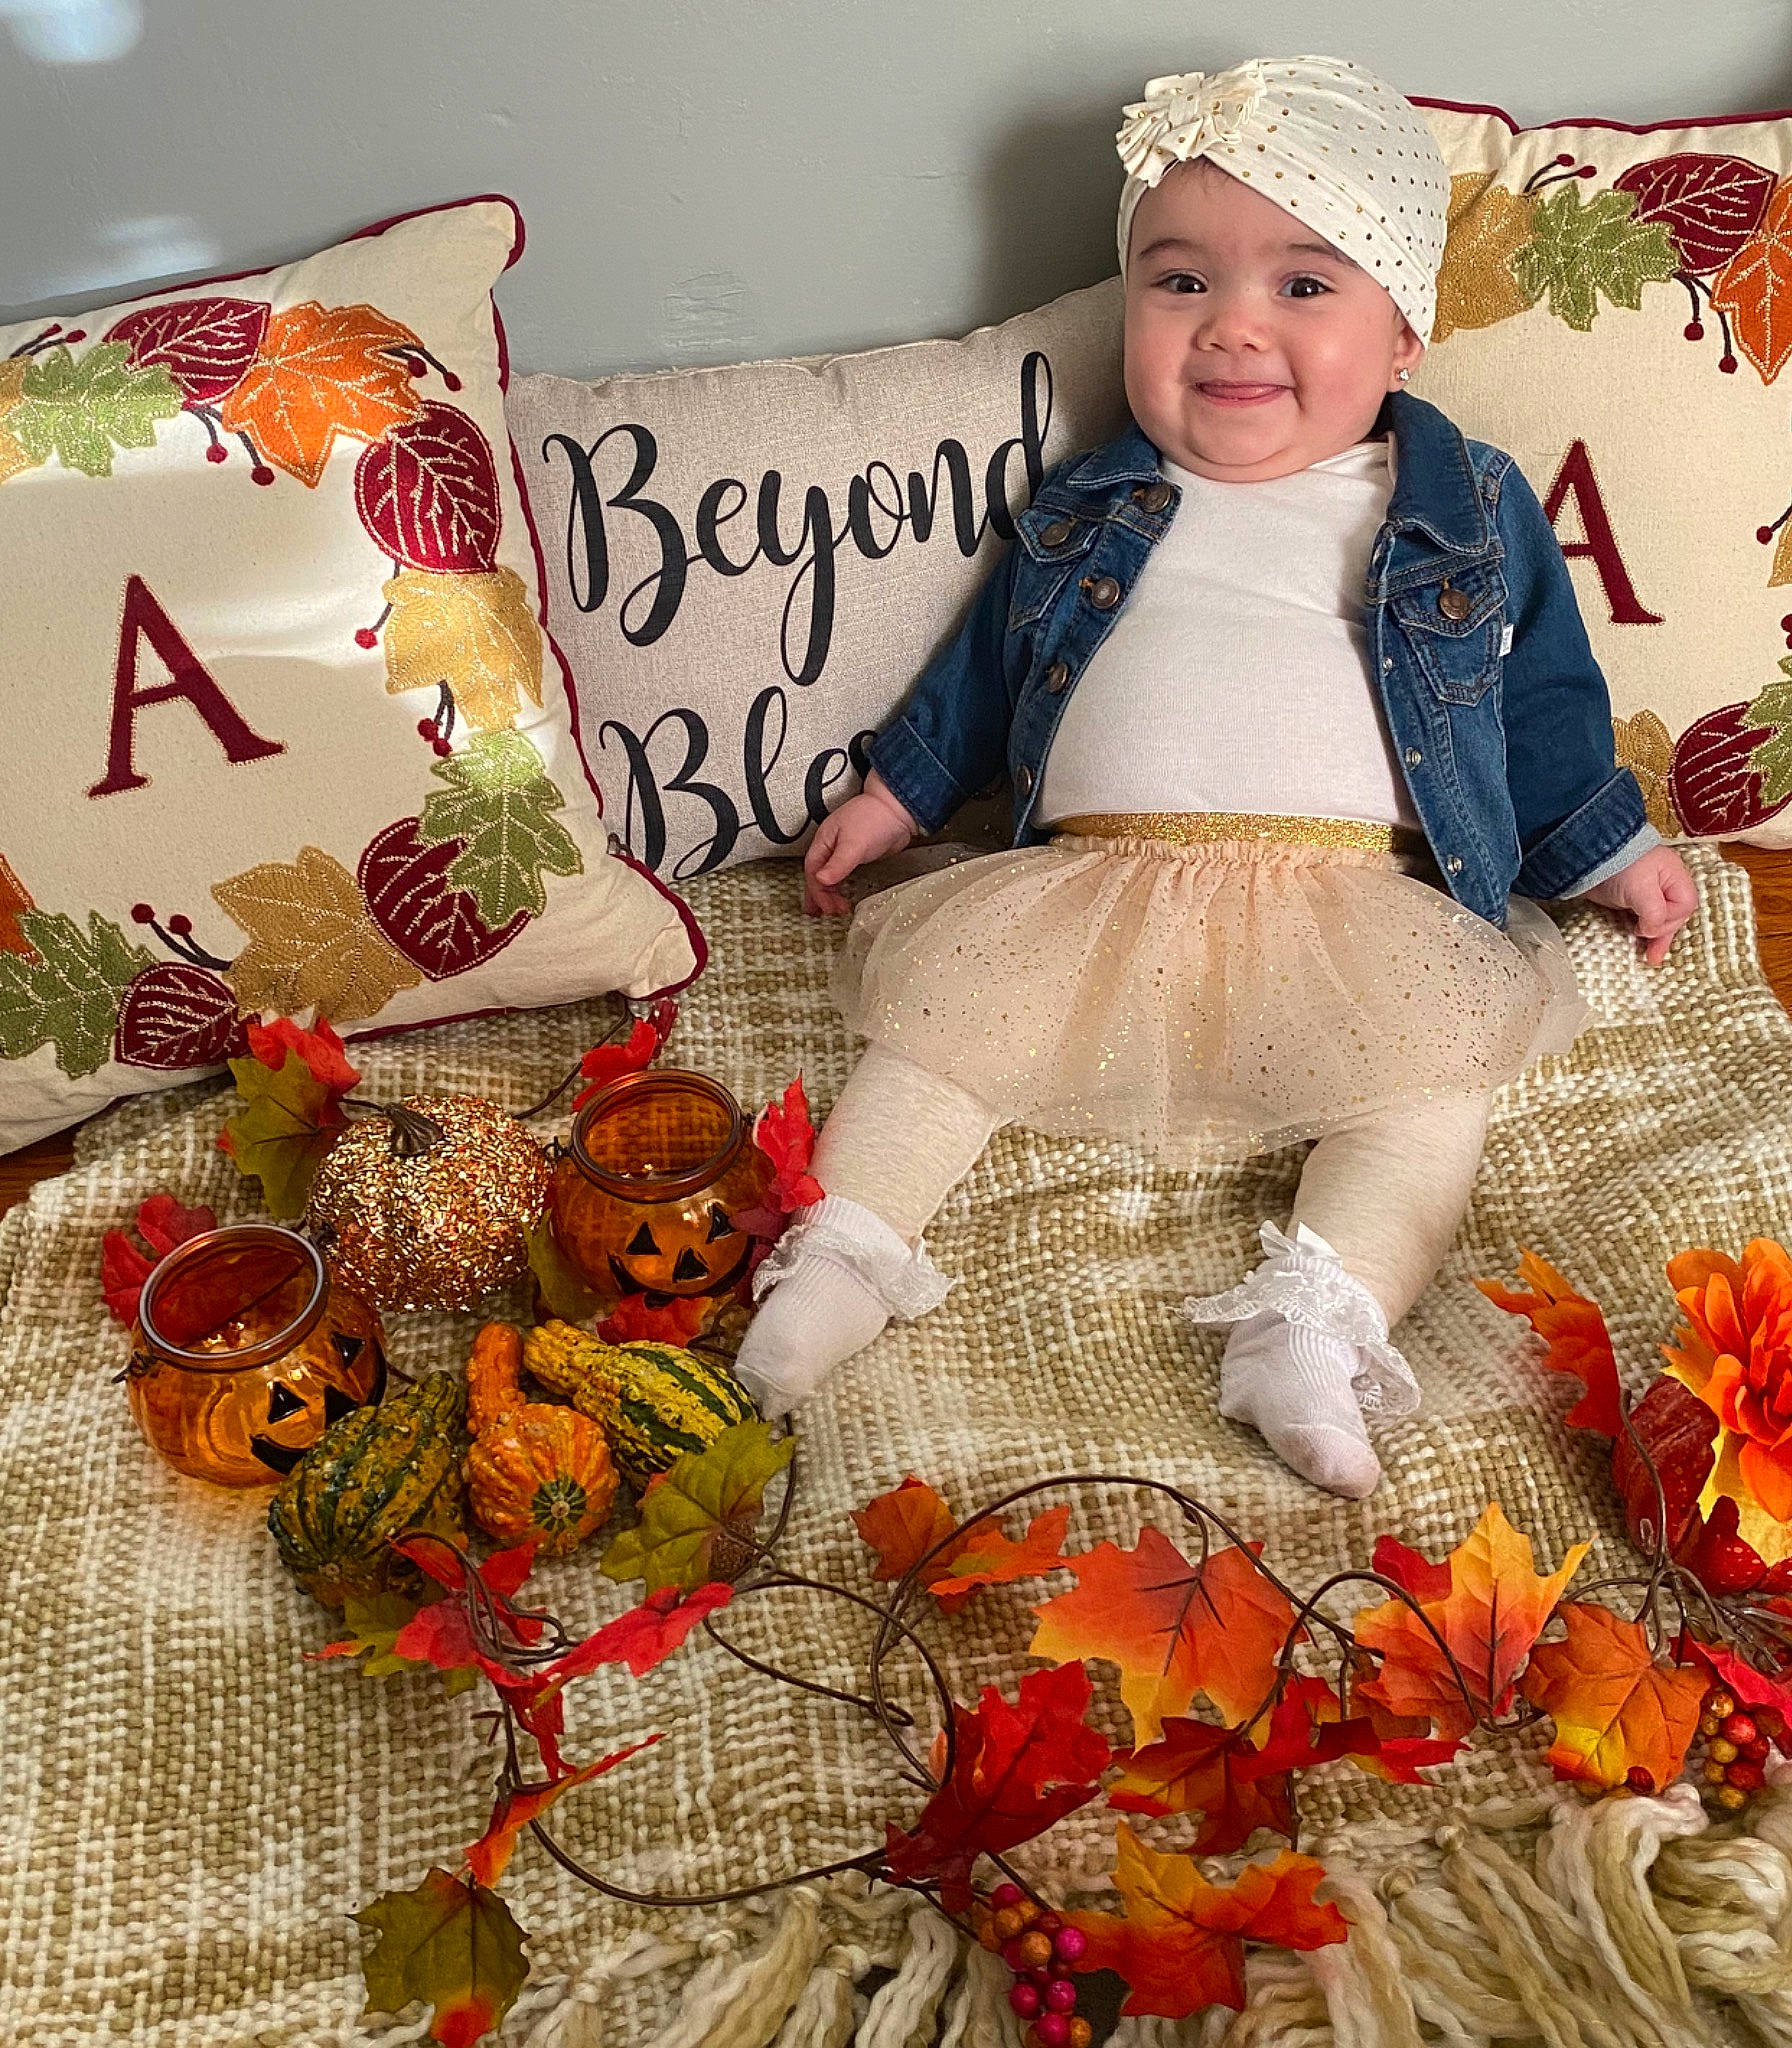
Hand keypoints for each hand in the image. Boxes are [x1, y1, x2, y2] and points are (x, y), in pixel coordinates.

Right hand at [803, 773, 918, 914]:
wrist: (899, 809)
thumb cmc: (875, 818)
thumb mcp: (854, 843)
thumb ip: (838, 864)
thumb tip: (821, 880)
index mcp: (824, 841)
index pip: (813, 870)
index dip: (818, 891)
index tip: (828, 908)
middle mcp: (830, 846)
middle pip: (817, 874)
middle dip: (817, 895)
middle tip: (821, 914)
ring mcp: (844, 850)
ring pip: (829, 875)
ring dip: (827, 893)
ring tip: (829, 909)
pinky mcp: (858, 854)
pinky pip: (843, 874)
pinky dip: (839, 886)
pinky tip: (841, 894)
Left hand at [1581, 845, 1697, 964]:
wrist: (1586, 855)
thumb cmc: (1619, 866)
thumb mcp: (1640, 889)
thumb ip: (1654, 912)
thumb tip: (1652, 932)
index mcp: (1674, 876)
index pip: (1684, 904)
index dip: (1670, 920)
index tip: (1648, 926)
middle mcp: (1664, 884)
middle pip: (1673, 914)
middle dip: (1662, 933)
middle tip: (1651, 953)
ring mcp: (1646, 892)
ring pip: (1658, 919)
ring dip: (1654, 937)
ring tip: (1650, 957)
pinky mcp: (1629, 899)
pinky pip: (1641, 919)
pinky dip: (1641, 931)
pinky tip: (1640, 945)